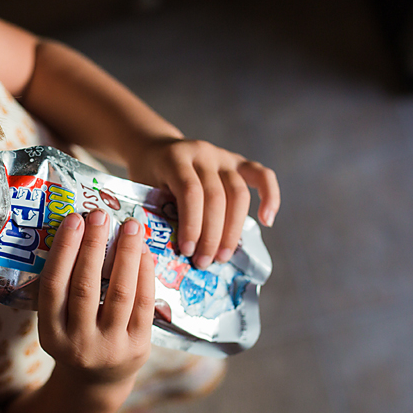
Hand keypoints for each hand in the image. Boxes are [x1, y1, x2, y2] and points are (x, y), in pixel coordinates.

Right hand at [37, 210, 154, 387]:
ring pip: (119, 293)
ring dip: (125, 255)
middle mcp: (78, 343)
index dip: (63, 250)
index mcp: (50, 334)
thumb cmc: (75, 338)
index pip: (54, 286)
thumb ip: (64, 287)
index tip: (73, 219)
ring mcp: (110, 348)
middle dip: (94, 246)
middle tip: (100, 215)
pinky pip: (143, 305)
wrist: (97, 383)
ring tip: (131, 226)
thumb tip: (81, 230)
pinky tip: (144, 252)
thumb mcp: (58, 322)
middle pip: (86, 287)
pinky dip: (145, 275)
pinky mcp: (138, 347)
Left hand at [125, 137, 280, 268]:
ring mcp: (221, 155)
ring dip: (232, 229)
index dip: (192, 225)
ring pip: (238, 193)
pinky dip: (270, 196)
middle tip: (204, 262)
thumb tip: (173, 255)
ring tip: (222, 257)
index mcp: (175, 158)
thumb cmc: (147, 177)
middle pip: (216, 196)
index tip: (187, 252)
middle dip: (212, 235)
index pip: (191, 193)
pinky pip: (261, 174)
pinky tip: (267, 221)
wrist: (152, 149)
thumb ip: (159, 213)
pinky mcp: (236, 160)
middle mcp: (202, 153)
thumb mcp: (143, 191)